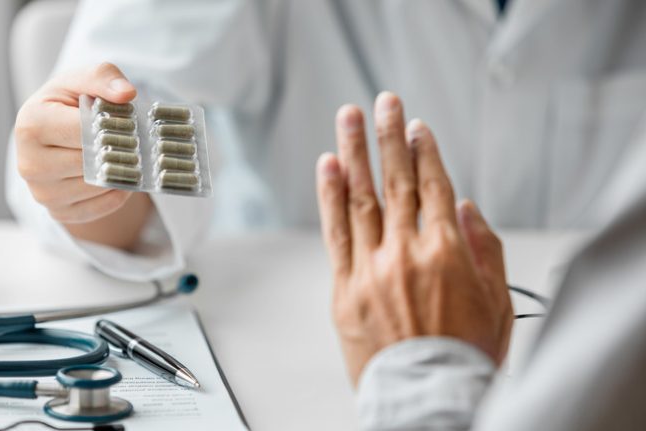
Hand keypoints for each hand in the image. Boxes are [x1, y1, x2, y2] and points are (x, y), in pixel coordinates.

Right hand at [15, 63, 152, 248]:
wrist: (57, 133)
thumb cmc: (71, 103)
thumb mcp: (85, 80)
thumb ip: (105, 78)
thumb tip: (126, 93)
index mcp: (31, 124)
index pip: (83, 131)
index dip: (114, 128)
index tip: (134, 125)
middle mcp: (29, 163)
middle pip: (91, 162)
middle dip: (119, 152)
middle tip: (140, 144)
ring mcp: (41, 192)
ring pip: (98, 186)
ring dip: (120, 173)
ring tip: (129, 157)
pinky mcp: (58, 213)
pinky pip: (101, 207)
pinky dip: (117, 193)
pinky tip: (120, 176)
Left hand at [315, 92, 512, 384]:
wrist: (427, 397)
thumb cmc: (464, 354)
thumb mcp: (498, 300)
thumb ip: (484, 248)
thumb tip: (464, 207)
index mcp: (447, 252)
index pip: (432, 187)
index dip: (424, 152)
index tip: (416, 127)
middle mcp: (406, 252)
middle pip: (395, 181)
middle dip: (388, 137)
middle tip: (382, 102)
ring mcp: (371, 268)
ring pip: (360, 198)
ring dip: (354, 153)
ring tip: (348, 118)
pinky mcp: (344, 288)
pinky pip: (335, 233)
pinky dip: (330, 197)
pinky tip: (327, 167)